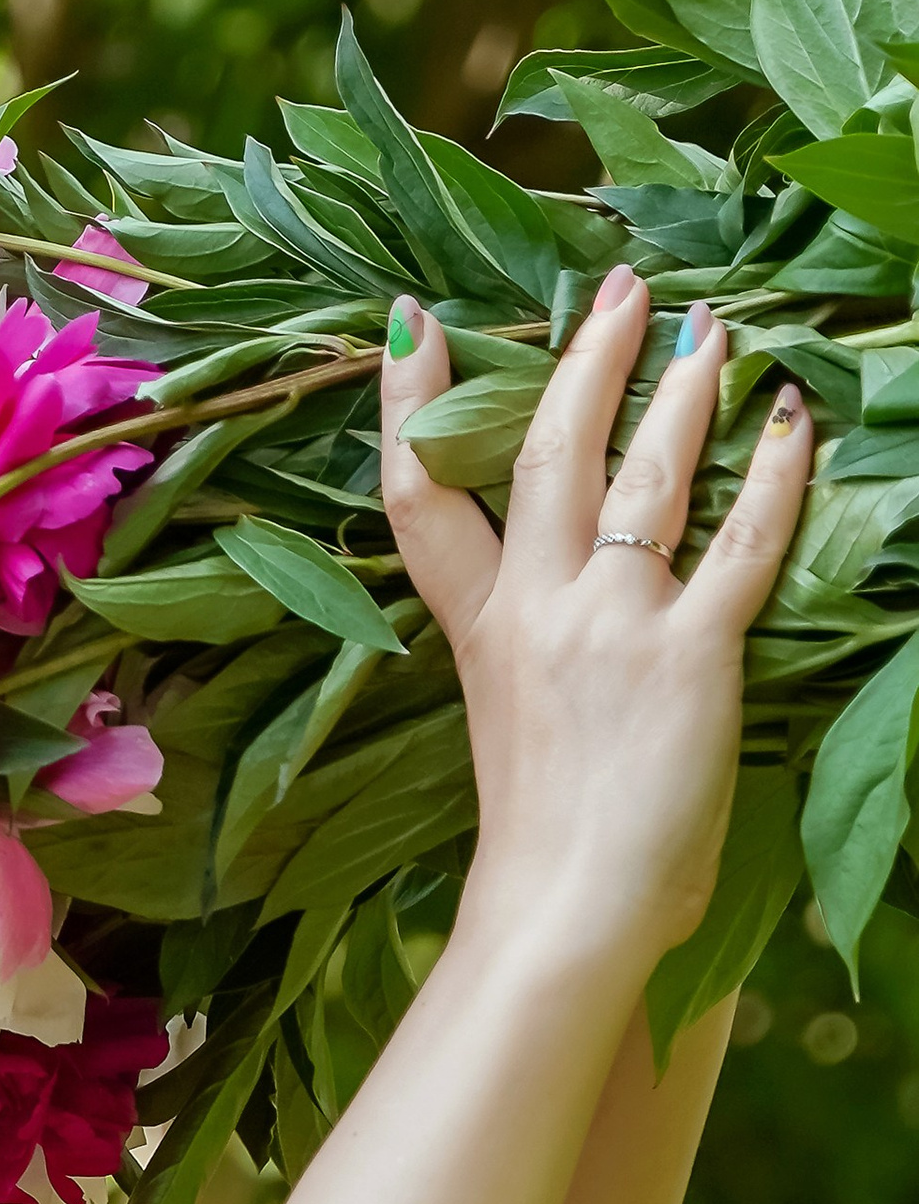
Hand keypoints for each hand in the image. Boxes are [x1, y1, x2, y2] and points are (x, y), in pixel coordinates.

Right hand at [378, 271, 813, 970]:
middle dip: (581, 359)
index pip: (424, 500)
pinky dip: (776, 471)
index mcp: (483, 633)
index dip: (408, 409)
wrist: (565, 913)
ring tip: (707, 330)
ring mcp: (614, 624)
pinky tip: (794, 417)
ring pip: (645, 474)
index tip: (409, 327)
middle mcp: (539, 610)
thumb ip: (531, 674)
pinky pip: (743, 539)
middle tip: (617, 290)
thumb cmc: (540, 854)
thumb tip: (564, 653)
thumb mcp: (512, 739)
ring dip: (680, 390)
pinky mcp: (691, 653)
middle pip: (548, 452)